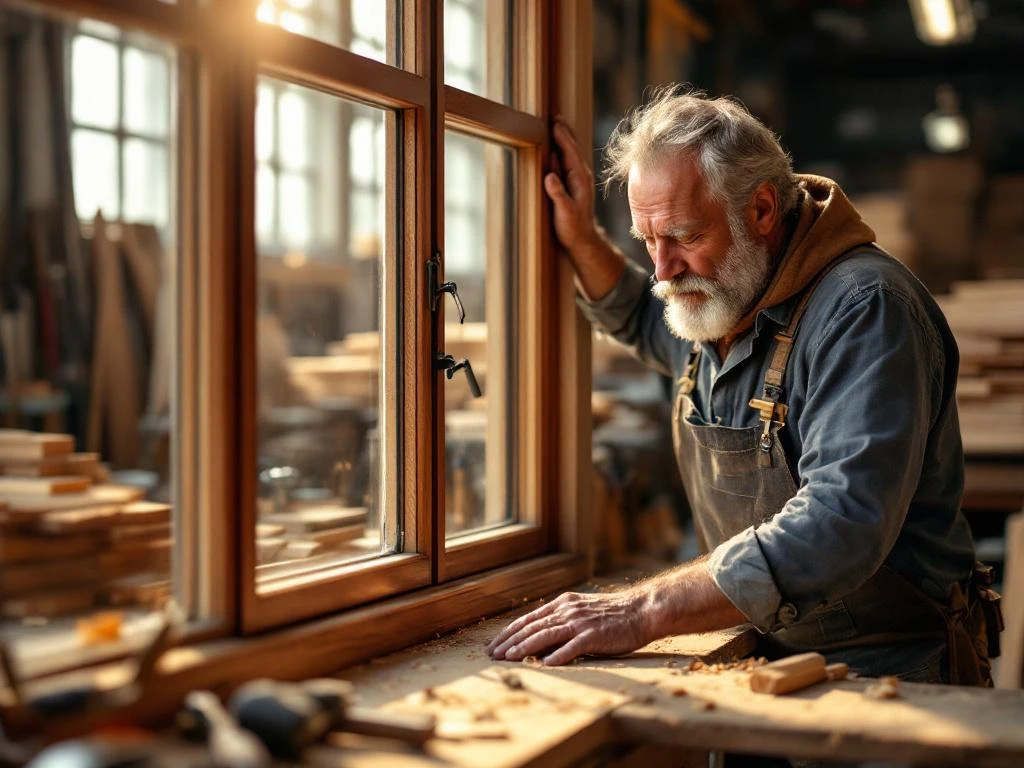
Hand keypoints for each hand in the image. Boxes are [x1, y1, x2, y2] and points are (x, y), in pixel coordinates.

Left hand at [486, 589, 653, 666]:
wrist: (640, 610)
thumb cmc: (612, 615)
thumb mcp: (582, 610)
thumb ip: (562, 620)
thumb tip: (540, 637)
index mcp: (563, 604)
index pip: (528, 619)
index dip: (509, 632)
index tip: (495, 645)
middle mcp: (567, 611)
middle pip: (531, 627)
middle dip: (509, 641)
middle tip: (492, 654)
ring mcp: (580, 623)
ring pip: (545, 635)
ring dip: (524, 647)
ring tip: (509, 658)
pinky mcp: (593, 635)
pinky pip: (572, 647)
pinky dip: (557, 656)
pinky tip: (544, 665)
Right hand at [545, 118, 599, 255]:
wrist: (582, 239)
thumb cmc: (572, 227)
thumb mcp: (564, 212)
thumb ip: (558, 194)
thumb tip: (549, 176)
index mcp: (579, 179)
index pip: (570, 151)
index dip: (562, 136)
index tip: (554, 122)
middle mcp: (581, 175)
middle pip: (572, 147)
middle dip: (564, 131)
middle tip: (554, 115)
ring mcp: (578, 179)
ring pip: (570, 152)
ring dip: (563, 138)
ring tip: (555, 124)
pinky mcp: (573, 183)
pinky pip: (567, 161)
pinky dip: (561, 150)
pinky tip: (555, 147)